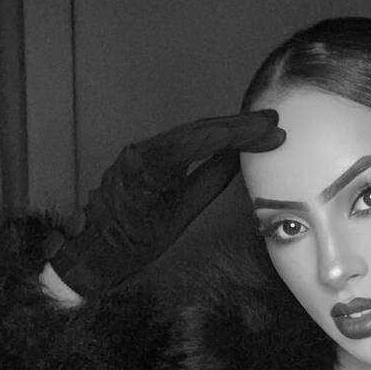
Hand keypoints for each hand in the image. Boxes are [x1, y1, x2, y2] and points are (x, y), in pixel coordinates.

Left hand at [43, 111, 284, 295]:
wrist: (98, 248)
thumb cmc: (134, 241)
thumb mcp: (178, 218)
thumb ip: (208, 183)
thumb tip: (236, 156)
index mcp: (148, 167)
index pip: (199, 140)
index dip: (237, 133)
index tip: (268, 130)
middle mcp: (142, 150)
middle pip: (196, 129)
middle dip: (237, 124)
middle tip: (272, 121)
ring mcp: (141, 150)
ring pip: (190, 131)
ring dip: (226, 127)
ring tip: (261, 125)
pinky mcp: (145, 154)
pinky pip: (181, 140)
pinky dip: (209, 136)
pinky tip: (231, 134)